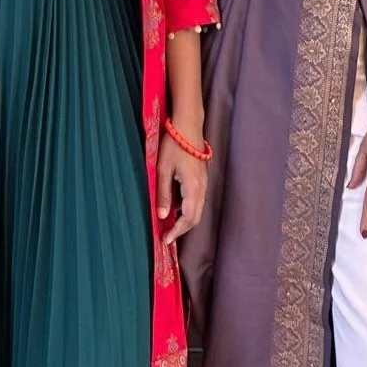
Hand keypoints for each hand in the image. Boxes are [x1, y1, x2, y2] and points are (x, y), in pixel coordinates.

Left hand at [157, 127, 207, 244]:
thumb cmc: (173, 146)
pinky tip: (174, 206)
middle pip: (196, 217)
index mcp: (193, 188)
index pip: (188, 218)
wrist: (188, 125)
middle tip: (167, 236)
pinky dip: (187, 208)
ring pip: (197, 208)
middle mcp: (202, 188)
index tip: (165, 240)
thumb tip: (163, 217)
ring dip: (185, 219)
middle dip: (182, 229)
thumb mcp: (163, 169)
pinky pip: (197, 199)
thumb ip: (164, 194)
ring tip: (169, 224)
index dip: (177, 232)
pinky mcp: (202, 177)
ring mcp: (204, 182)